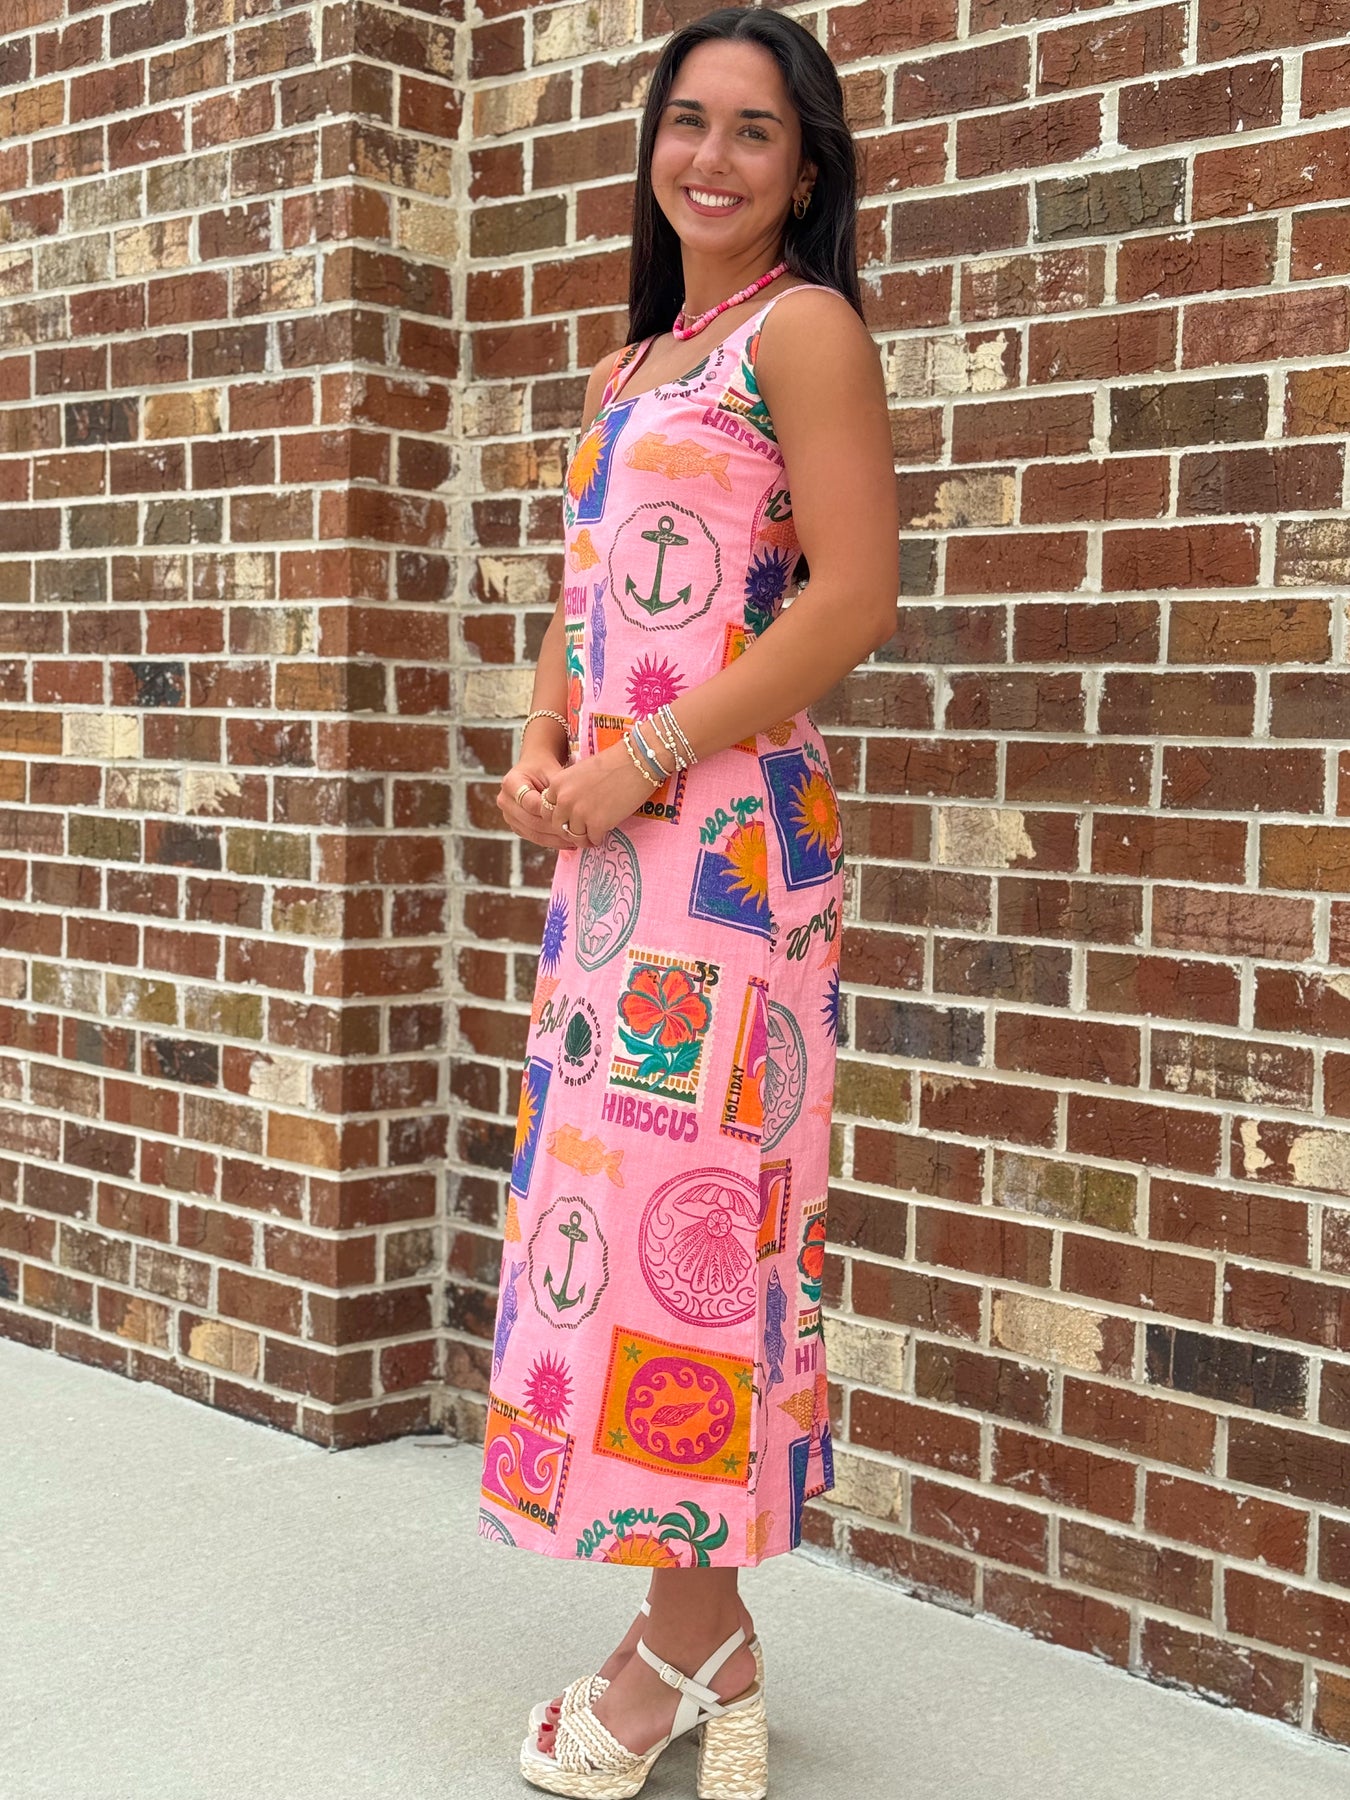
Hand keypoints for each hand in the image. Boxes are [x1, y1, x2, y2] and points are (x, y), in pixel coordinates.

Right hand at [497, 748, 576, 851]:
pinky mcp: (515, 826)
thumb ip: (557, 789)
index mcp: (510, 783)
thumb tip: (568, 809)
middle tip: (576, 834)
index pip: (531, 803)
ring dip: (555, 839)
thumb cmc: (544, 768)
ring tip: (575, 841)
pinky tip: (567, 843)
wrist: (533, 769)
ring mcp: (508, 815)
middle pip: (531, 821)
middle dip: (555, 829)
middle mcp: (504, 800)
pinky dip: (551, 841)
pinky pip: (533, 838)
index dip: (550, 812)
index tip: (571, 817)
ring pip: (533, 833)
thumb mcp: (552, 772)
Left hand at [538, 740, 663, 847]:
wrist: (636, 762)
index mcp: (557, 784)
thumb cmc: (612, 764)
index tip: (570, 818)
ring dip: (584, 837)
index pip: (546, 810)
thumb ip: (568, 790)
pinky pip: (593, 840)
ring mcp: (580, 813)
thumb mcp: (579, 773)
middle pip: (558, 826)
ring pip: (574, 837)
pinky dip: (599, 838)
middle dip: (569, 830)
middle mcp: (564, 800)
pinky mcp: (598, 823)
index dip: (559, 816)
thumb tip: (567, 811)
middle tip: (581, 831)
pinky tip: (605, 832)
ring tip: (593, 834)